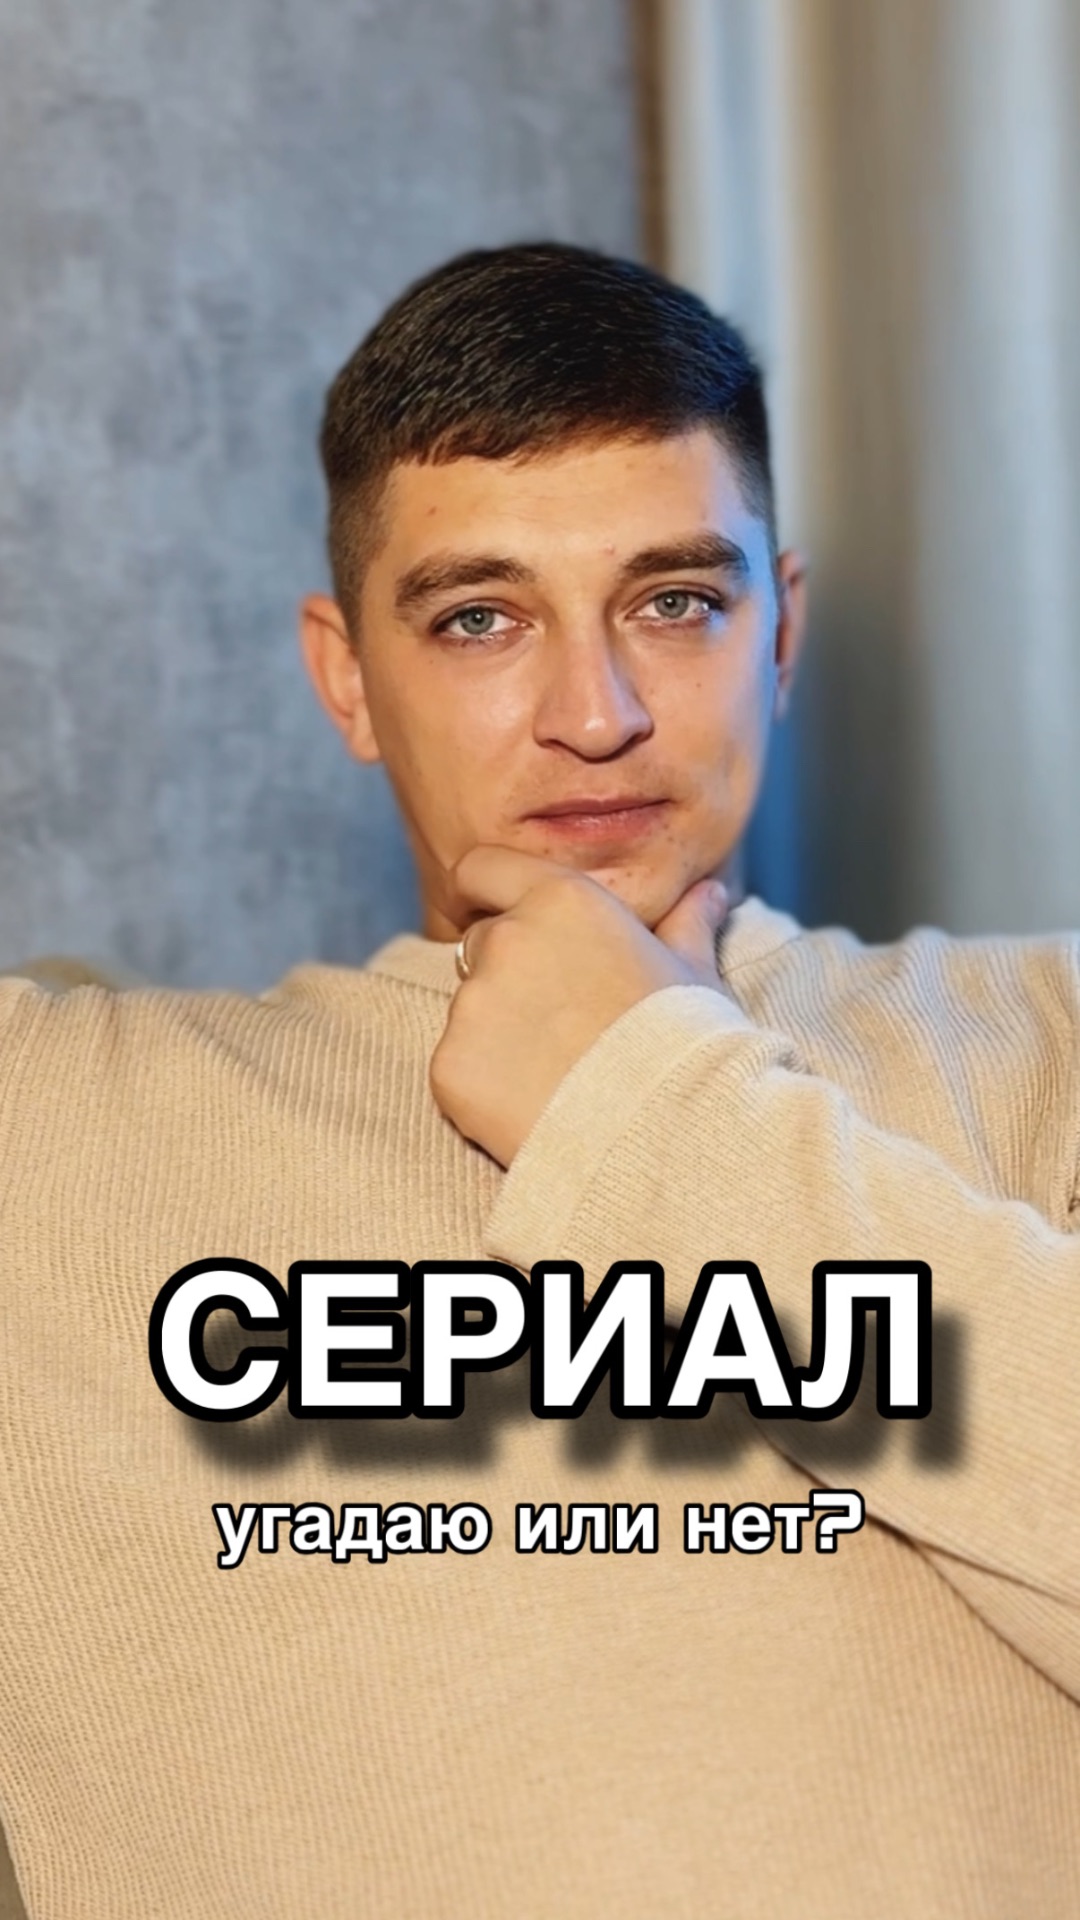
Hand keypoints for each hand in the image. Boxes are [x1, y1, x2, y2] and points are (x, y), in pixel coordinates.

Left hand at [430, 848, 728, 1164]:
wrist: (667, 1132)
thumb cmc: (689, 1046)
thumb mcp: (694, 975)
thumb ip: (687, 924)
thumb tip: (709, 892)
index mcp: (561, 901)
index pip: (481, 868)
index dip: (480, 891)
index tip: (485, 910)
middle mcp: (506, 940)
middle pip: (481, 945)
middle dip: (508, 975)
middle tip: (561, 1025)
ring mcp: (471, 1005)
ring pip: (470, 1011)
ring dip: (499, 1034)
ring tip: (560, 1073)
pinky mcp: (450, 1067)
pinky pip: (457, 1069)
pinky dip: (484, 1086)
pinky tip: (535, 1106)